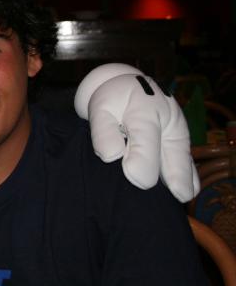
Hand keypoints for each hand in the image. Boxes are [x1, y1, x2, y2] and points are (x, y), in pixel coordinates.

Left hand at [74, 64, 199, 202]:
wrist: (127, 89)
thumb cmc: (112, 102)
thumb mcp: (100, 109)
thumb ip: (103, 131)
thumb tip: (112, 156)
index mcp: (145, 108)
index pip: (146, 136)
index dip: (141, 159)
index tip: (133, 175)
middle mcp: (169, 120)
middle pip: (173, 154)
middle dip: (167, 174)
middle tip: (160, 190)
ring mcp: (178, 132)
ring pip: (183, 160)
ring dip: (180, 180)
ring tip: (177, 196)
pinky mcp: (181, 143)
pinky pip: (187, 163)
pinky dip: (186, 179)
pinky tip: (182, 193)